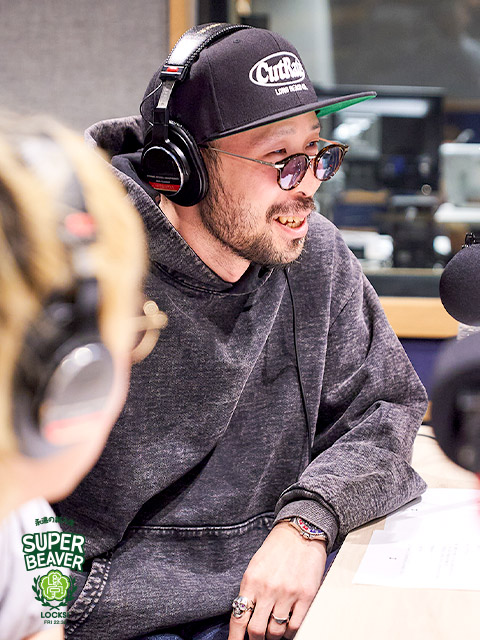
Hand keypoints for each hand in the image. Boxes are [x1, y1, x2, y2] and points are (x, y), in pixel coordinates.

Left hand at [228, 522, 326, 639]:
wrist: (300, 533)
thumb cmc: (276, 550)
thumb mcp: (255, 567)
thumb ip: (249, 591)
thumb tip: (244, 618)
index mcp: (251, 581)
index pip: (238, 619)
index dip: (235, 639)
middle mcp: (268, 589)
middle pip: (256, 631)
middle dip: (255, 639)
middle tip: (257, 638)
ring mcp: (288, 593)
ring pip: (275, 632)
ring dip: (273, 636)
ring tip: (273, 630)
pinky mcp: (306, 596)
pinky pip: (295, 626)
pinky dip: (289, 632)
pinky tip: (287, 627)